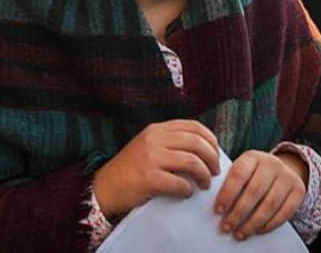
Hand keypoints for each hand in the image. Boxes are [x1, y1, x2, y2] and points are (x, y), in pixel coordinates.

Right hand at [93, 120, 220, 219]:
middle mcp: (154, 139)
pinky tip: (187, 193)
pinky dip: (188, 190)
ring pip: (192, 162)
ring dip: (204, 175)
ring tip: (205, 185)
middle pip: (197, 143)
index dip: (211, 140)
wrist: (104, 188)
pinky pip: (180, 183)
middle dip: (212, 158)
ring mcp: (151, 158)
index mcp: (157, 129)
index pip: (194, 126)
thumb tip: (205, 150)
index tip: (216, 153)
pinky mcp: (149, 178)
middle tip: (215, 172)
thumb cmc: (131, 170)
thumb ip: (171, 142)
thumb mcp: (149, 145)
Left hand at [214, 150, 306, 239]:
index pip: (238, 174)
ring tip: (240, 233)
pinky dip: (269, 224)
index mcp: (252, 157)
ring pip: (270, 204)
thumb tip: (219, 208)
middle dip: (238, 212)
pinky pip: (285, 212)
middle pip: (254, 191)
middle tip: (227, 227)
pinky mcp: (298, 191)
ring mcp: (287, 177)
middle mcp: (272, 164)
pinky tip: (257, 231)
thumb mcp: (243, 171)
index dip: (227, 194)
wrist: (282, 169)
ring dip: (253, 222)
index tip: (218, 210)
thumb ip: (231, 183)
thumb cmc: (253, 175)